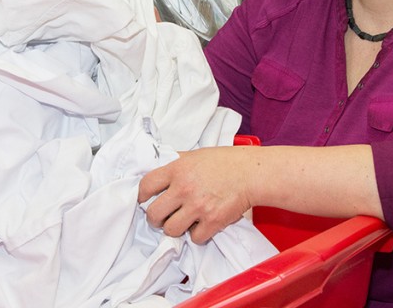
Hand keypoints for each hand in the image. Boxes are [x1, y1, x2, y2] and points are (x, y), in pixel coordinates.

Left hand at [137, 146, 255, 243]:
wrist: (251, 173)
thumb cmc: (225, 161)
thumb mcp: (195, 155)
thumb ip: (176, 162)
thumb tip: (158, 164)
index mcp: (177, 169)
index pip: (145, 186)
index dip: (141, 196)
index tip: (145, 200)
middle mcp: (184, 188)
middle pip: (153, 214)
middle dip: (156, 218)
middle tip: (163, 216)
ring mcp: (198, 206)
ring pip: (170, 230)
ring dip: (175, 228)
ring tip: (183, 221)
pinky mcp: (212, 222)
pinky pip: (194, 238)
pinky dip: (197, 234)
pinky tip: (202, 224)